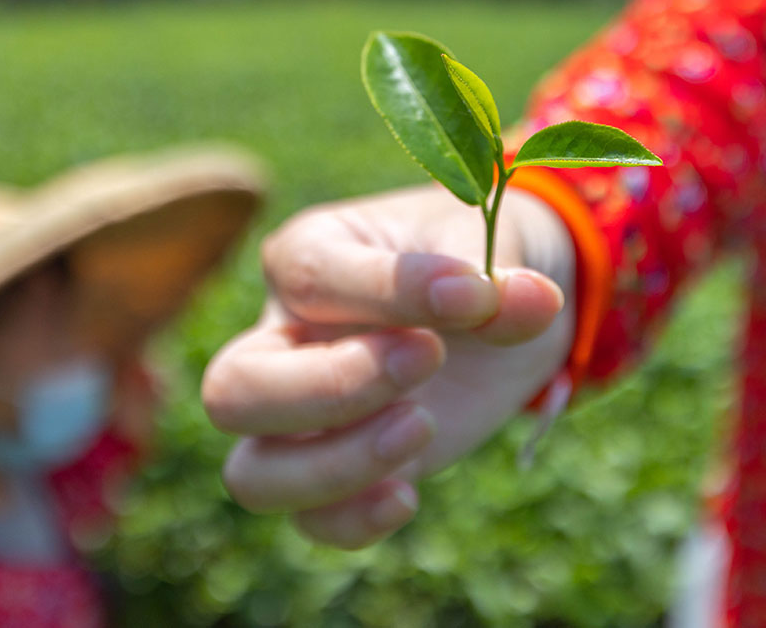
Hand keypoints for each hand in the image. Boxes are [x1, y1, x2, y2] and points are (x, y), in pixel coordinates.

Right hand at [201, 184, 574, 547]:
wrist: (495, 306)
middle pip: (233, 390)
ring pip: (253, 473)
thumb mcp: (489, 244)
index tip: (475, 291)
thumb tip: (532, 300)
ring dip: (336, 465)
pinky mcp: (343, 471)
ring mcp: (303, 416)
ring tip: (423, 424)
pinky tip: (411, 494)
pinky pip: (309, 522)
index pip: (309, 278)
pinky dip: (354, 520)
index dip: (390, 291)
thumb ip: (499, 277)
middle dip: (333, 387)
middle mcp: (283, 340)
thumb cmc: (470, 258)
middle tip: (429, 357)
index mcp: (307, 257)